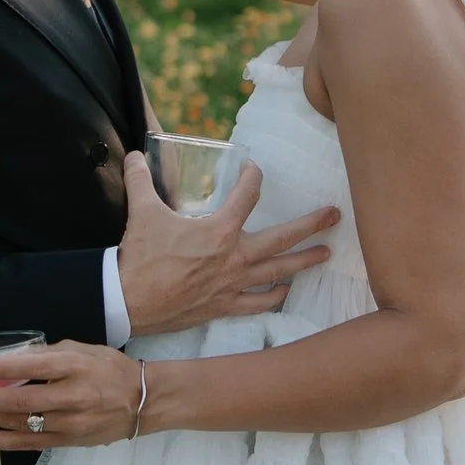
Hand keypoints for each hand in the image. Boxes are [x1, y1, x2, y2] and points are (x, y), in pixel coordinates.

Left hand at [0, 342, 145, 448]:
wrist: (142, 402)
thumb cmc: (109, 369)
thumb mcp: (81, 349)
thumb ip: (45, 354)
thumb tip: (6, 360)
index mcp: (76, 367)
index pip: (33, 368)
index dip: (0, 370)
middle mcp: (72, 397)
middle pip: (19, 402)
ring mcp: (69, 424)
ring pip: (18, 425)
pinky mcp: (66, 441)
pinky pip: (27, 443)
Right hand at [113, 148, 336, 331]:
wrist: (128, 301)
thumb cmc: (139, 257)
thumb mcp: (141, 212)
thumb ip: (140, 181)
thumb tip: (133, 157)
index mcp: (219, 231)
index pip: (248, 196)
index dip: (253, 178)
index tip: (253, 172)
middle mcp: (234, 257)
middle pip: (282, 238)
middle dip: (311, 225)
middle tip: (335, 215)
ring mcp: (232, 284)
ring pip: (278, 271)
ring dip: (304, 261)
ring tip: (327, 253)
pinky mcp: (224, 306)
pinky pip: (258, 303)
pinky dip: (275, 297)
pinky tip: (286, 291)